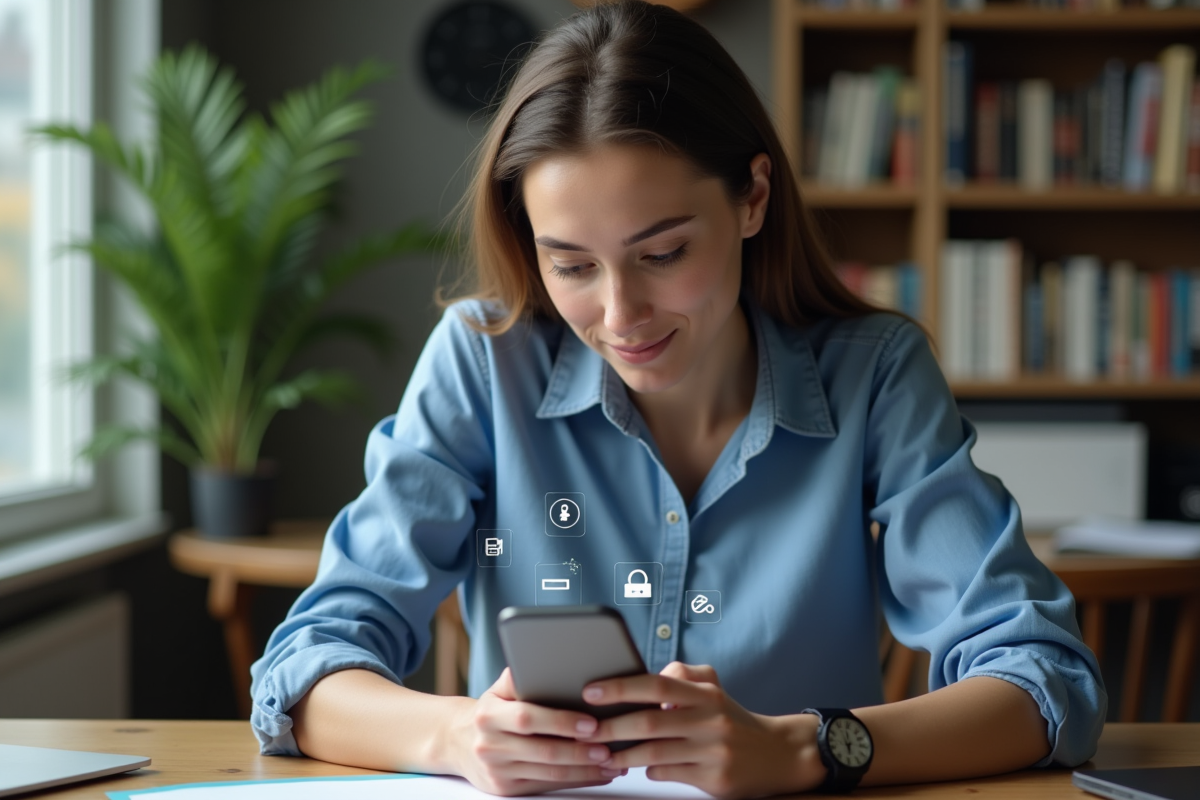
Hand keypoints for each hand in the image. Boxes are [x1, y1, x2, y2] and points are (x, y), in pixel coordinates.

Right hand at [446, 667, 626, 795]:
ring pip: (549, 773)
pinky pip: (546, 785)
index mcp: (488, 715)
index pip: (528, 718)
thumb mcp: (497, 690)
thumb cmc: (490, 711)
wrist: (457, 742)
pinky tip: (597, 773)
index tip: (591, 722)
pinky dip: (576, 780)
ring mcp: (497, 770)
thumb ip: (519, 676)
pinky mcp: (505, 789)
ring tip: (611, 762)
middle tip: (609, 746)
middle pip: (543, 751)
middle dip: (580, 750)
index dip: (561, 722)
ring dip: (584, 770)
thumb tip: (545, 657)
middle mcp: (490, 745)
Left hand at [580, 662, 825, 798]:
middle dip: (612, 727)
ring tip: (602, 754)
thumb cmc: (733, 720)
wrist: (778, 754)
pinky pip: (668, 774)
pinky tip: (639, 767)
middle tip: (586, 730)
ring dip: (622, 755)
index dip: (621, 687)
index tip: (591, 691)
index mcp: (706, 694)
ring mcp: (713, 751)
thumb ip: (682, 676)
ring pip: (654, 753)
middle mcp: (710, 719)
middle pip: (650, 722)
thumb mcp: (714, 689)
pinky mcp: (715, 779)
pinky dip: (648, 770)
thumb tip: (646, 679)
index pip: (657, 685)